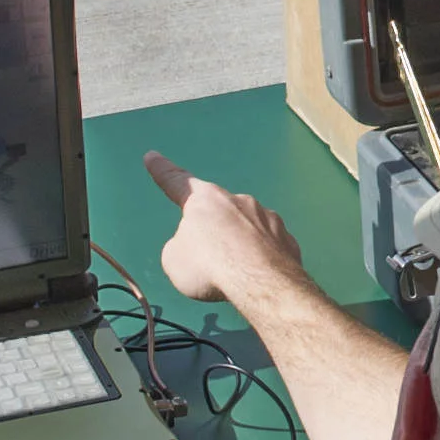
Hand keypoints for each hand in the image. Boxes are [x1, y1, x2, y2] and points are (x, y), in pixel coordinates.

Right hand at [145, 151, 301, 307]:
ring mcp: (267, 217)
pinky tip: (257, 277)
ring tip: (235, 274)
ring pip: (246, 229)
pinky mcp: (287, 239)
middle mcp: (238, 200)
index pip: (177, 182)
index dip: (163, 171)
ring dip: (239, 246)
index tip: (152, 156)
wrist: (259, 283)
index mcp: (205, 200)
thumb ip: (183, 245)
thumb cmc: (207, 267)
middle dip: (213, 232)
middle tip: (210, 262)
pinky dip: (260, 259)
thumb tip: (199, 246)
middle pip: (219, 213)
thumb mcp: (174, 259)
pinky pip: (267, 247)